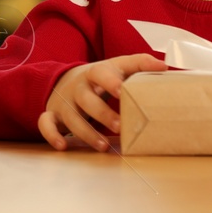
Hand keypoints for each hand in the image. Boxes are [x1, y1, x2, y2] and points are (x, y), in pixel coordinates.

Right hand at [38, 54, 166, 151]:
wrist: (67, 79)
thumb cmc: (102, 77)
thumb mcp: (118, 66)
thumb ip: (140, 65)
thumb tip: (166, 67)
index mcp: (95, 72)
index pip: (100, 73)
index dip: (110, 81)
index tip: (122, 90)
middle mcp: (77, 87)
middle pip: (87, 99)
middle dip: (102, 114)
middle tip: (121, 126)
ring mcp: (63, 101)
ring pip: (71, 117)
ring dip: (86, 132)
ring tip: (103, 146)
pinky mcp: (52, 114)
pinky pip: (45, 124)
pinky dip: (51, 135)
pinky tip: (63, 146)